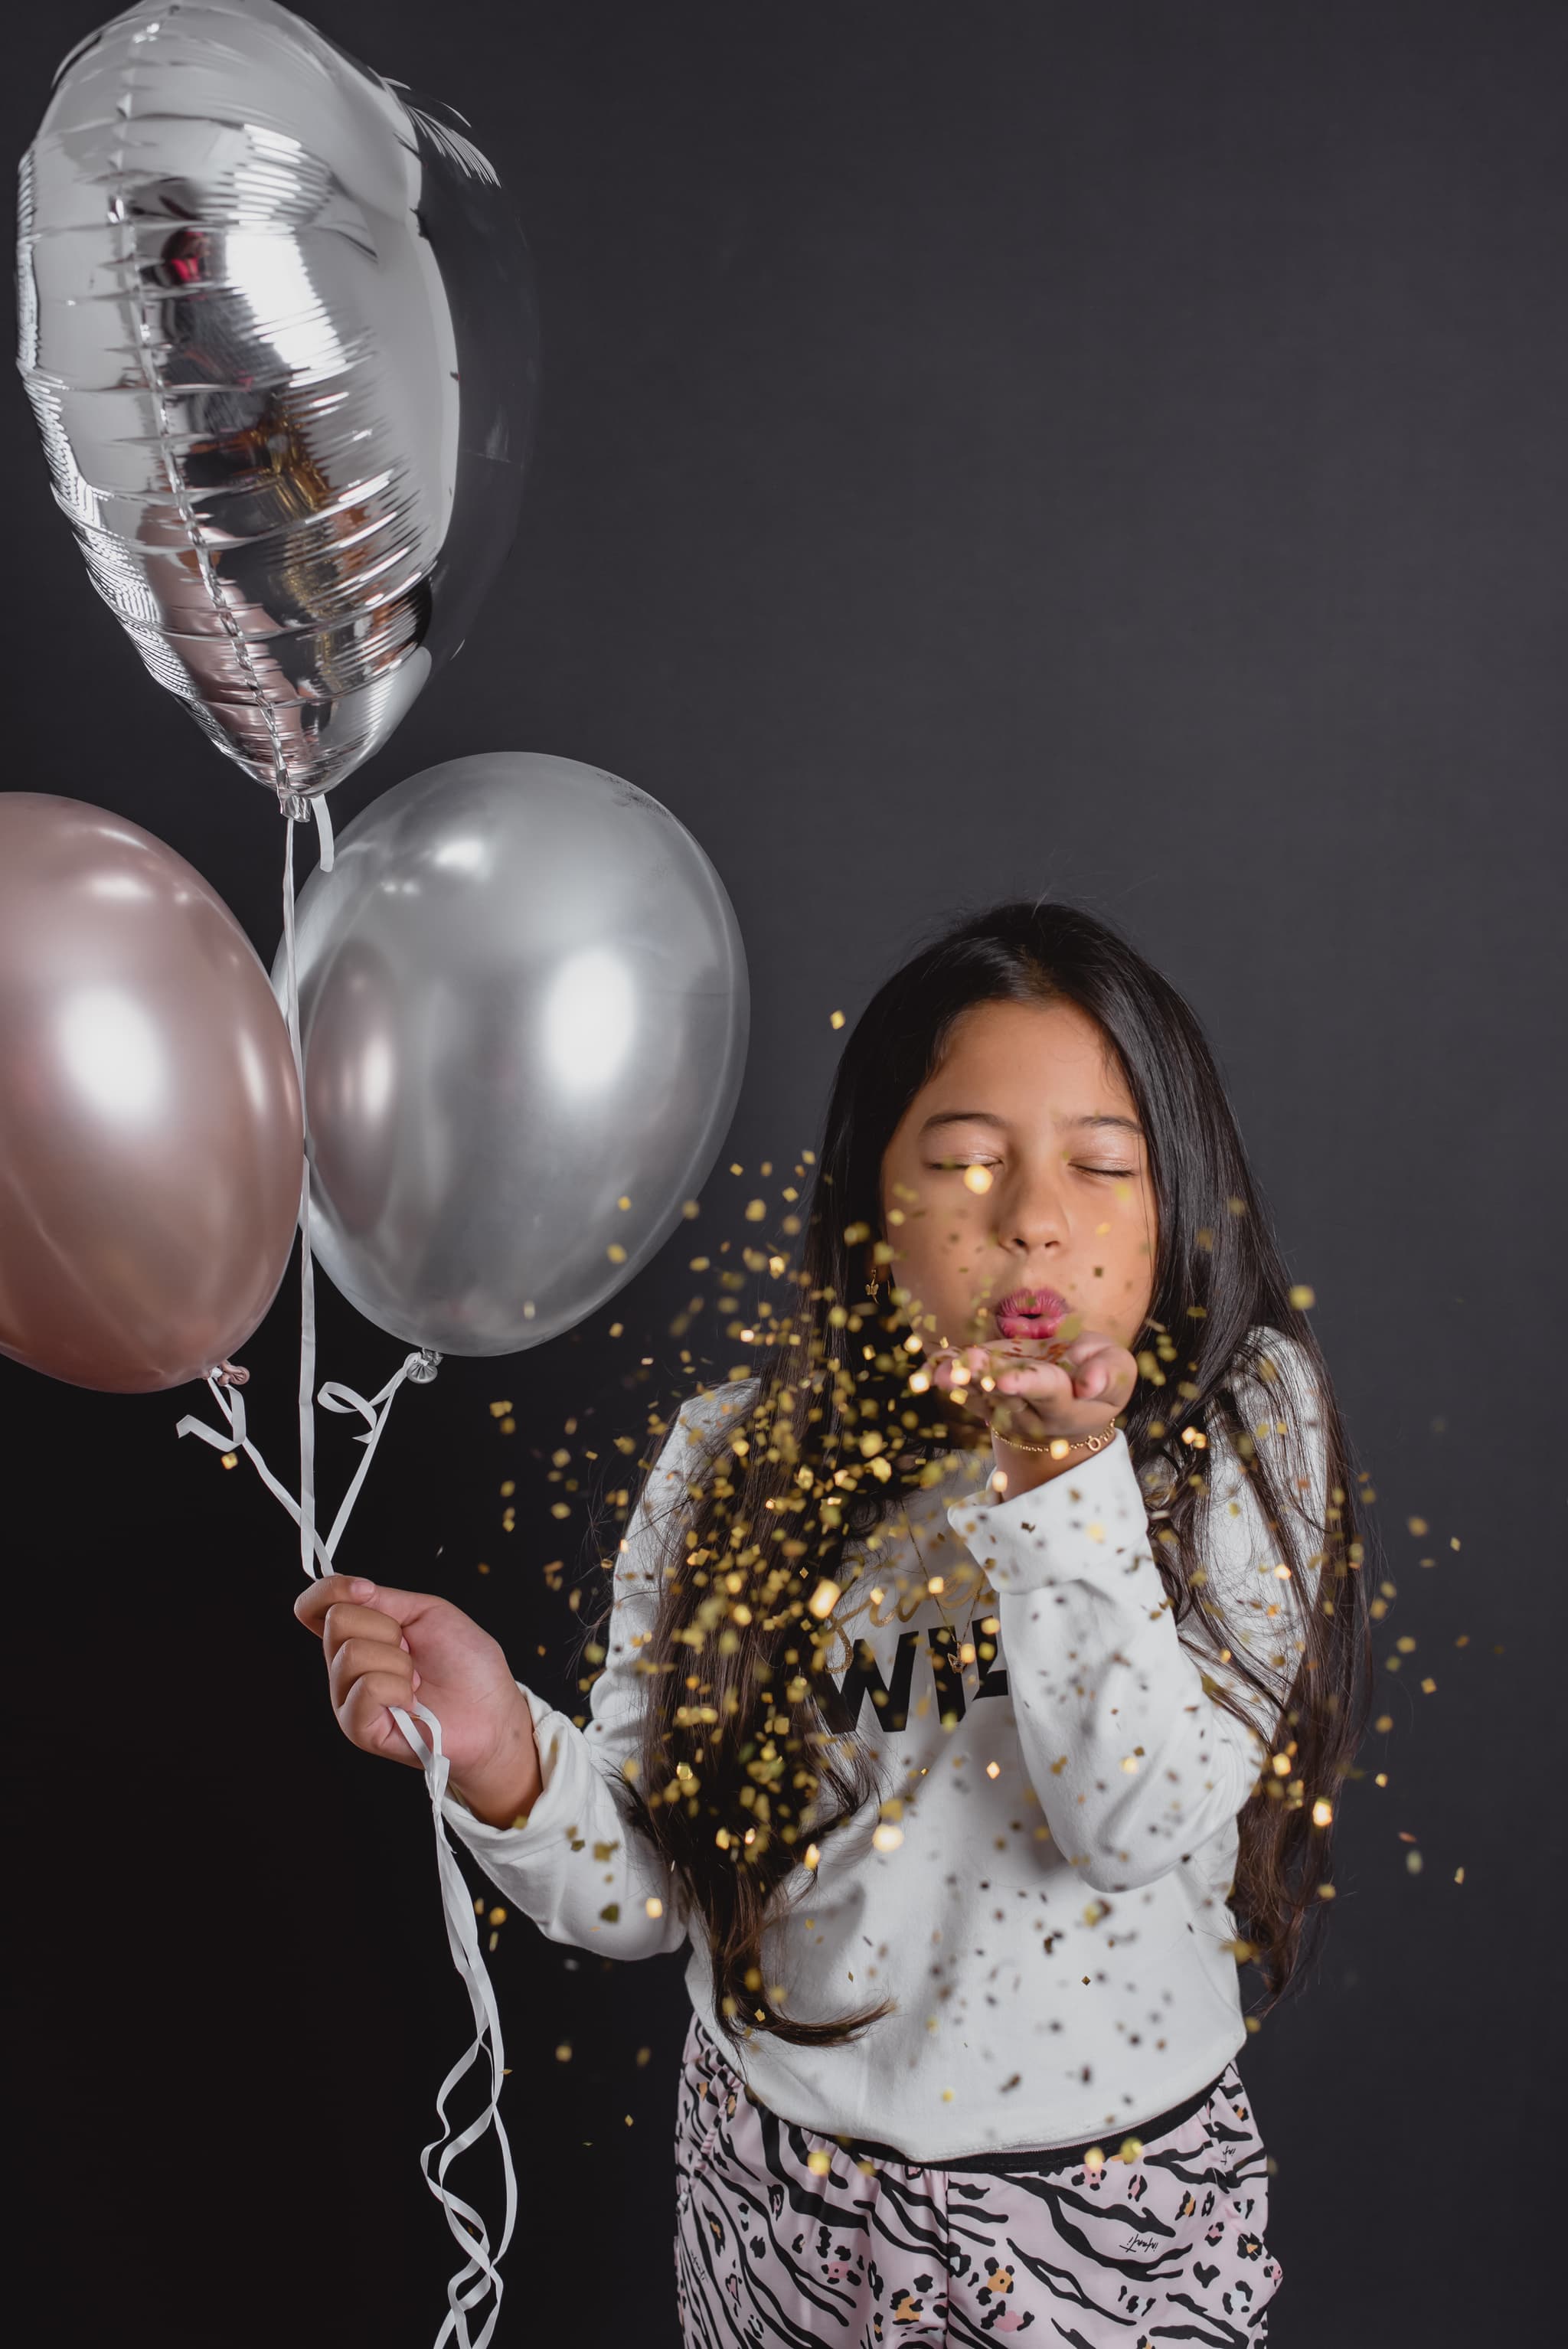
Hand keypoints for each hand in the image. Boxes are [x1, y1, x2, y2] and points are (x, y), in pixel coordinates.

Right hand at [293, 1575, 540, 1826]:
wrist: (492, 1710)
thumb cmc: (466, 1664)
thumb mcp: (427, 1613)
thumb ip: (383, 1600)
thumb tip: (349, 1588)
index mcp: (359, 1634)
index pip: (313, 1606)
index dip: (331, 1590)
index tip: (367, 1590)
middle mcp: (346, 1666)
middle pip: (337, 1621)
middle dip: (387, 1628)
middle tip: (411, 1651)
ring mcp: (348, 1697)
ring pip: (351, 1654)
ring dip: (399, 1662)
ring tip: (416, 1680)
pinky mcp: (358, 1727)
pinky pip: (366, 1689)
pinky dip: (398, 1688)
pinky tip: (411, 1701)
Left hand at [926, 1328, 1135, 1462]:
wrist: (1075, 1396)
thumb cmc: (1100, 1377)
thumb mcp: (1118, 1371)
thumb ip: (1109, 1373)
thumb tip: (1089, 1382)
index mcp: (1065, 1405)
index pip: (1046, 1392)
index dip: (1027, 1385)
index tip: (1007, 1380)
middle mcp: (1030, 1412)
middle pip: (1005, 1397)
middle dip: (986, 1381)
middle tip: (967, 1369)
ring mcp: (1003, 1407)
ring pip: (980, 1395)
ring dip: (961, 1382)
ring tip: (945, 1371)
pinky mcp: (986, 1395)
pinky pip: (964, 1388)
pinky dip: (946, 1377)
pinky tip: (930, 1368)